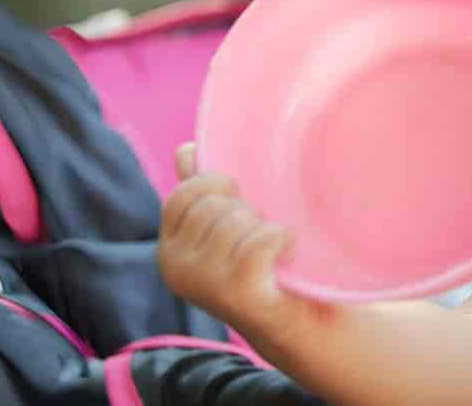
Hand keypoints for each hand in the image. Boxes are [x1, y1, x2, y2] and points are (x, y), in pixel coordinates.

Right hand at [157, 143, 324, 343]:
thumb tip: (187, 150)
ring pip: (237, 219)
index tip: (243, 204)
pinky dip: (282, 238)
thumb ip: (204, 189)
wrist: (301, 320)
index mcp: (169, 248)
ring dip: (266, 227)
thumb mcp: (229, 224)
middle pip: (213, 204)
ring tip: (273, 249)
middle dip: (247, 210)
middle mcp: (176, 268)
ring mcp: (203, 283)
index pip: (184, 194)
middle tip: (261, 235)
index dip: (219, 188)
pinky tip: (287, 253)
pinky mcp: (236, 293)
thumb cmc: (266, 264)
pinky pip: (261, 239)